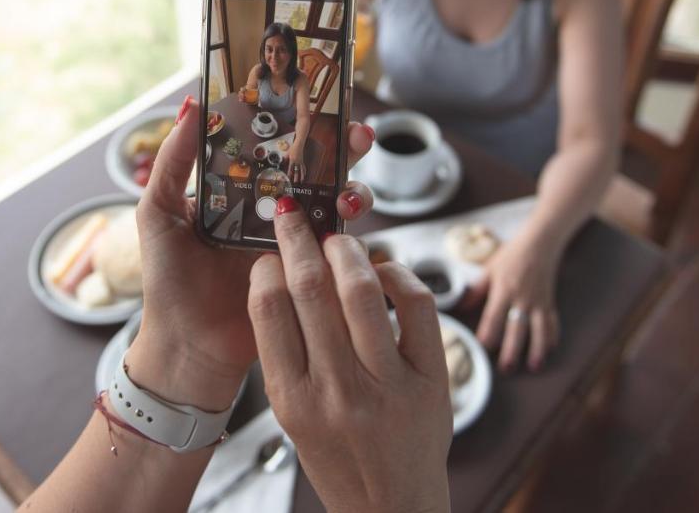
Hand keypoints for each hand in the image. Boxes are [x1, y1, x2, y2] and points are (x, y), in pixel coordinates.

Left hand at [128, 97, 376, 407]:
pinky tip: (346, 228)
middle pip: (316, 166)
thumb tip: (189, 107)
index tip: (319, 102)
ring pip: (335, 201)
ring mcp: (293, 240)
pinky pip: (338, 247)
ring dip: (352, 189)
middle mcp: (271, 208)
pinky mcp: (310, 272)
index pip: (274, 144)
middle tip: (357, 135)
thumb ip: (172, 163)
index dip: (299, 122)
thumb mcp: (158, 214)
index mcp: (239, 188)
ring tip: (349, 195)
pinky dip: (350, 233)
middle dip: (343, 146)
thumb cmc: (167, 282)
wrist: (187, 346)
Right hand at [249, 198, 452, 512]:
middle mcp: (338, 392)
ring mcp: (388, 386)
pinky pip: (416, 306)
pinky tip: (385, 271)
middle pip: (311, 290)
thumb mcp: (294, 414)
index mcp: (294, 401)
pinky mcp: (432, 380)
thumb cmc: (339, 457)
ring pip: (362, 290)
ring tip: (338, 240)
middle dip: (299, 240)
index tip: (269, 253)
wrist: (393, 507)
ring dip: (347, 251)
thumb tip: (287, 276)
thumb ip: (289, 354)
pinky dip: (398, 276)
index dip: (267, 268)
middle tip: (294, 215)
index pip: (268, 310)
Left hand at [461, 233, 561, 372]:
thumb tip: (459, 307)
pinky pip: (553, 323)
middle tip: (506, 368)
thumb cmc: (511, 256)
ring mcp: (539, 301)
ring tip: (533, 367)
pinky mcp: (550, 303)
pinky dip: (552, 338)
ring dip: (537, 349)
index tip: (483, 348)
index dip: (488, 333)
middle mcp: (522, 298)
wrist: (540, 243)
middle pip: (517, 327)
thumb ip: (476, 290)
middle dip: (513, 349)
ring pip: (539, 329)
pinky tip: (549, 351)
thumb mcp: (489, 269)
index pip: (494, 316)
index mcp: (503, 289)